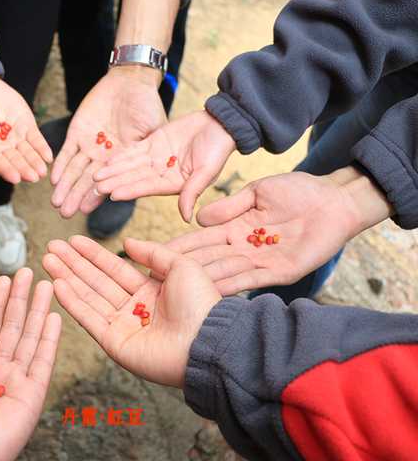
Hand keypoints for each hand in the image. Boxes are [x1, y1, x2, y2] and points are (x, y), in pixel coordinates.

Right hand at [0, 76, 52, 183]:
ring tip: (42, 171)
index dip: (7, 170)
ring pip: (28, 152)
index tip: (16, 178)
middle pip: (16, 160)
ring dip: (35, 161)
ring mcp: (17, 138)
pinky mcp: (28, 127)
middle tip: (34, 178)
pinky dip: (42, 147)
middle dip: (25, 168)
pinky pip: (36, 139)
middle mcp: (4, 148)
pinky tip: (48, 157)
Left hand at [0, 268, 61, 460]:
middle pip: (13, 328)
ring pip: (30, 338)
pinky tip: (54, 316)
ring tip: (46, 284)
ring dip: (38, 311)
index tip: (4, 278)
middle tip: (29, 270)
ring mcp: (16, 383)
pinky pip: (42, 362)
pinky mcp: (30, 396)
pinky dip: (49, 339)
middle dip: (21, 299)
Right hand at [43, 236, 219, 386]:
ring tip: (47, 260)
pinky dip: (72, 302)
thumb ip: (153, 253)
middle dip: (73, 264)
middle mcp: (133, 308)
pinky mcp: (114, 343)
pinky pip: (89, 318)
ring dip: (67, 278)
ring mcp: (122, 326)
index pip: (113, 268)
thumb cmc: (201, 304)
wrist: (207, 341)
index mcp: (150, 291)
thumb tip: (128, 242)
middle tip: (51, 247)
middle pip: (96, 281)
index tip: (73, 240)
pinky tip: (57, 284)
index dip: (93, 254)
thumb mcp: (182, 267)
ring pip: (88, 297)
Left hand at [51, 66, 165, 217]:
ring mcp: (91, 147)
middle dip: (76, 197)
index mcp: (123, 161)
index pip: (109, 182)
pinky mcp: (77, 133)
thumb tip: (150, 171)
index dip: (96, 196)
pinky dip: (60, 164)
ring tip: (56, 203)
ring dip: (65, 186)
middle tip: (64, 214)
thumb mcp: (154, 129)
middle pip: (88, 181)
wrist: (130, 81)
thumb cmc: (147, 104)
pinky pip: (67, 152)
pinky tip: (53, 179)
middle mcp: (104, 159)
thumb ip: (149, 150)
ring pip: (75, 170)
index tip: (85, 211)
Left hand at [94, 110, 235, 221]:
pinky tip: (106, 161)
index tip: (112, 195)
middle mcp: (162, 174)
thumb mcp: (207, 172)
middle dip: (115, 183)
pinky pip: (133, 150)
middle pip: (134, 179)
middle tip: (94, 188)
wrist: (221, 123)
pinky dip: (120, 156)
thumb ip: (192, 192)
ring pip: (130, 166)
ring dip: (113, 171)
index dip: (130, 191)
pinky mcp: (153, 143)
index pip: (147, 188)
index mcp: (174, 184)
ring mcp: (156, 159)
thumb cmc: (218, 149)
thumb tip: (187, 219)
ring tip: (95, 176)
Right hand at [164, 169, 389, 294]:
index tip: (149, 253)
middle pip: (205, 261)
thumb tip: (197, 218)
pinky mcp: (280, 272)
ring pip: (223, 273)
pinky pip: (251, 281)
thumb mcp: (257, 193)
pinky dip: (230, 286)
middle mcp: (243, 249)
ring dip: (199, 283)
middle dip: (178, 271)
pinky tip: (210, 292)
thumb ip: (229, 207)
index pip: (199, 240)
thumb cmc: (298, 191)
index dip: (176, 248)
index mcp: (236, 229)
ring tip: (172, 294)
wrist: (335, 201)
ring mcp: (261, 262)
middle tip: (149, 281)